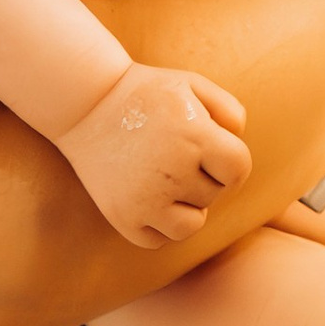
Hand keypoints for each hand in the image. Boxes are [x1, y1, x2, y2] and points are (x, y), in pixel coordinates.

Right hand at [55, 60, 249, 246]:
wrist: (85, 104)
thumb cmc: (146, 93)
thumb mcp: (192, 85)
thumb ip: (230, 111)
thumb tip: (239, 143)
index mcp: (195, 137)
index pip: (238, 171)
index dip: (230, 162)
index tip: (213, 153)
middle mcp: (172, 173)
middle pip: (213, 194)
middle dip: (203, 177)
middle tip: (173, 154)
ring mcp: (145, 200)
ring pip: (190, 226)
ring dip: (186, 207)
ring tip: (166, 180)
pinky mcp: (122, 218)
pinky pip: (158, 240)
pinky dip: (157, 225)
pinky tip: (147, 197)